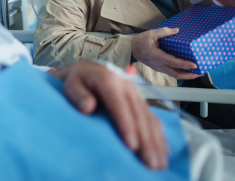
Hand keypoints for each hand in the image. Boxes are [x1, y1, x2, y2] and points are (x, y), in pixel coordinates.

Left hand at [49, 61, 168, 168]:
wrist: (86, 70)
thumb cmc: (77, 82)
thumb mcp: (71, 85)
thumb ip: (77, 95)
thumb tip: (88, 106)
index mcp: (108, 78)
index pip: (119, 104)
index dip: (127, 126)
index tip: (131, 146)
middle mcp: (126, 84)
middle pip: (138, 114)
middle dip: (146, 140)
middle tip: (150, 163)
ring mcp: (135, 92)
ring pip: (148, 118)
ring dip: (155, 142)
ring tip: (159, 163)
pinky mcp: (140, 100)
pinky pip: (152, 118)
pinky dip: (158, 136)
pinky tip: (163, 151)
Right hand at [132, 27, 199, 79]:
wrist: (131, 49)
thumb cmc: (141, 41)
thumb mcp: (151, 33)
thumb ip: (164, 32)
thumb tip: (177, 30)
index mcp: (157, 56)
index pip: (173, 62)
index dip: (184, 64)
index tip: (194, 65)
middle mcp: (159, 65)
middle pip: (176, 74)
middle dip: (189, 75)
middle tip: (200, 72)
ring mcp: (159, 68)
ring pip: (174, 75)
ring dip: (186, 75)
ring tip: (196, 73)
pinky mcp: (159, 68)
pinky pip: (171, 72)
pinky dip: (180, 72)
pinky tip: (186, 69)